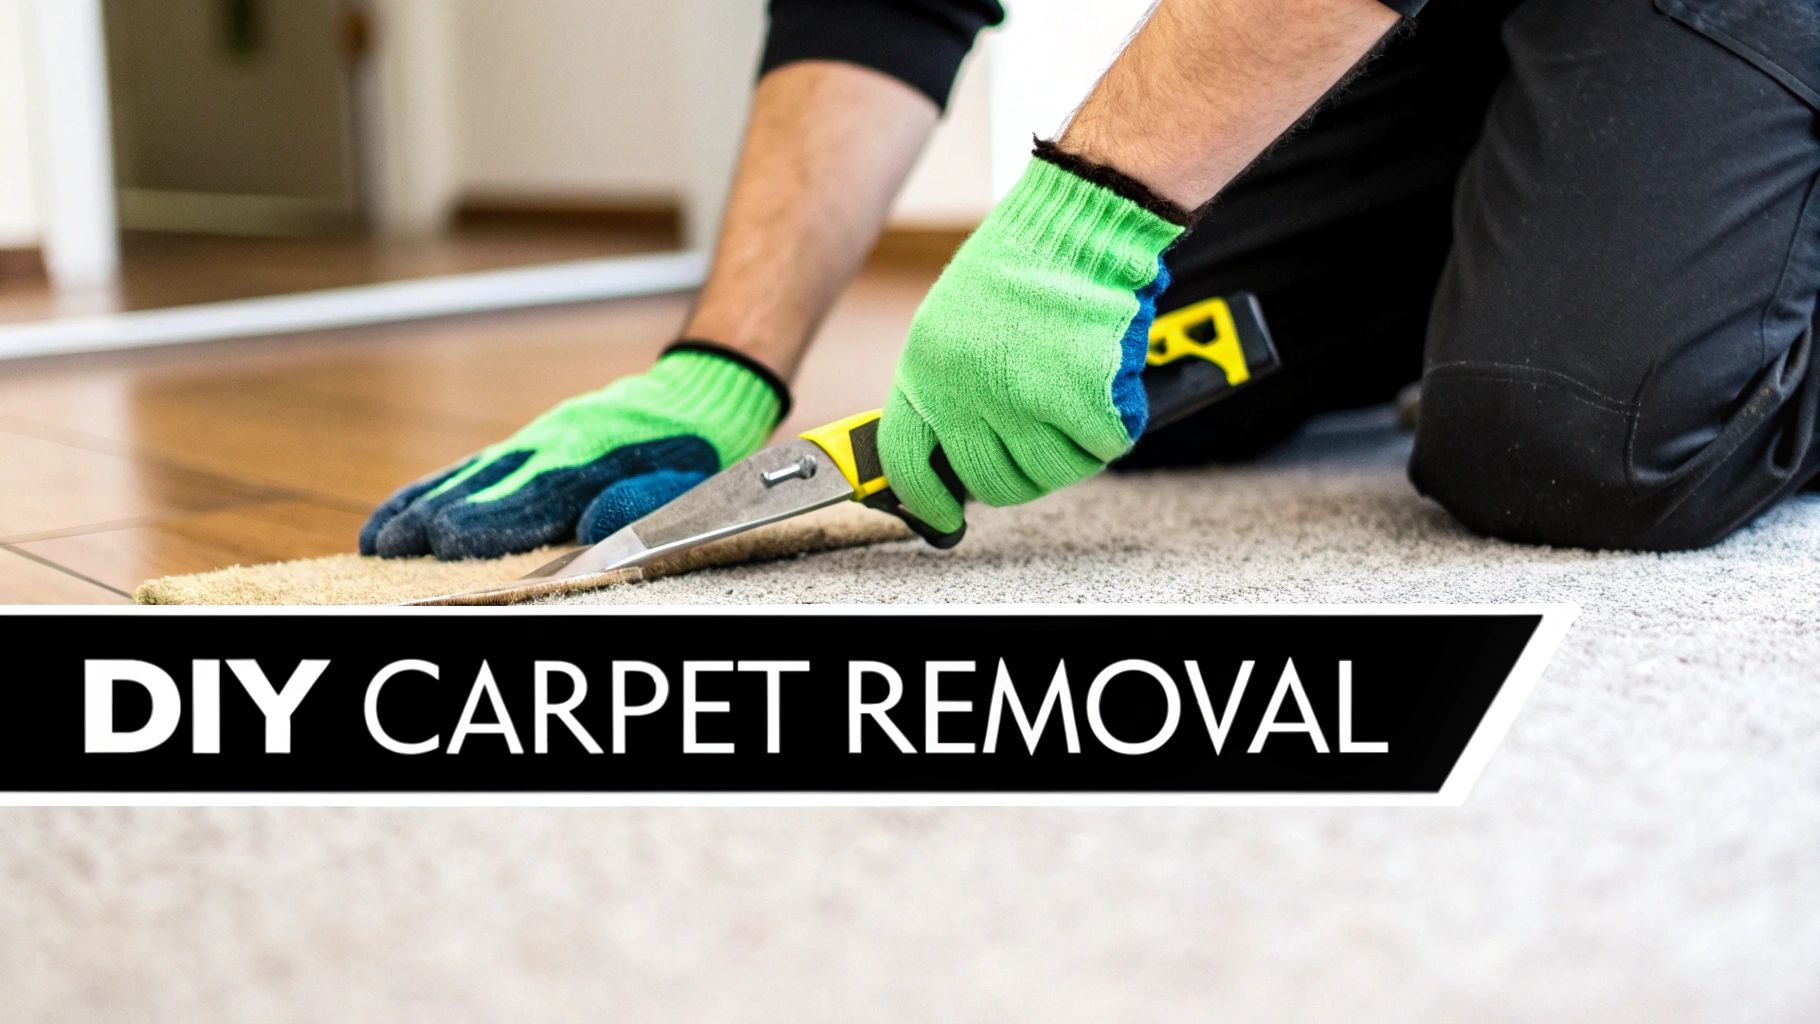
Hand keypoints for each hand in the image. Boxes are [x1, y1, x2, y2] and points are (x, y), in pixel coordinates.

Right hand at [360, 343, 787, 559]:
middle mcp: (555, 445)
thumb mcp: (690, 482)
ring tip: (376, 539)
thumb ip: (642, 504)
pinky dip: (435, 487)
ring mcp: (539, 440)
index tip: (442, 542)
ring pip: (468, 475)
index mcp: (593, 459)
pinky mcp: (534, 440)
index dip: (485, 521)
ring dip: (419, 506)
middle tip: (386, 550)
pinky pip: (476, 465)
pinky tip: (408, 509)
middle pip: (483, 486)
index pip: (529, 496)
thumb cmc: (697, 452)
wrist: (699, 394)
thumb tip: (593, 528)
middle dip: (433, 519)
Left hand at [877, 146, 1186, 532]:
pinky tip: (1105, 382)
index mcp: (924, 368)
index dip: (924, 498)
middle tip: (1040, 445)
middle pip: (989, 481)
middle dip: (1018, 474)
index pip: (906, 459)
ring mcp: (1023, 400)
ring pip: (1051, 473)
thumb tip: (955, 446)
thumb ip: (948, 384)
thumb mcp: (953, 320)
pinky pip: (1101, 447)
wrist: (1080, 223)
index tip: (941, 517)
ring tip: (1077, 397)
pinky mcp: (1081, 399)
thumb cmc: (1025, 262)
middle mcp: (966, 392)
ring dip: (1071, 447)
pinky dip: (1113, 422)